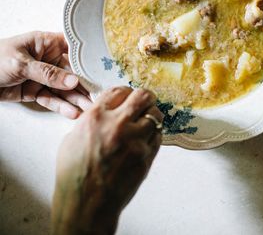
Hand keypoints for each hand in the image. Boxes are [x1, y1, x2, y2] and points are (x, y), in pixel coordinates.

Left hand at [0, 31, 90, 118]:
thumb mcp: (20, 64)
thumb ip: (47, 74)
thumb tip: (73, 81)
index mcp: (46, 43)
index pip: (74, 49)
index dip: (89, 59)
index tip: (104, 70)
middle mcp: (48, 59)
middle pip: (72, 72)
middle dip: (85, 85)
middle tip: (99, 96)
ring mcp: (42, 77)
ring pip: (64, 89)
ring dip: (76, 99)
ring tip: (89, 109)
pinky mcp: (35, 91)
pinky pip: (52, 99)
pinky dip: (61, 107)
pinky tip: (72, 113)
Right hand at [52, 87, 162, 234]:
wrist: (86, 202)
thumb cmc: (75, 174)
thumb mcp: (73, 138)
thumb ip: (93, 120)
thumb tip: (107, 110)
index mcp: (95, 117)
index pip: (119, 90)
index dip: (125, 92)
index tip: (127, 96)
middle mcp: (117, 125)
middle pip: (143, 96)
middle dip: (146, 97)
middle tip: (145, 102)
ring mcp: (135, 141)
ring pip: (156, 115)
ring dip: (152, 116)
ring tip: (146, 122)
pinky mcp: (146, 156)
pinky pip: (157, 136)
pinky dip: (153, 134)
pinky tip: (145, 139)